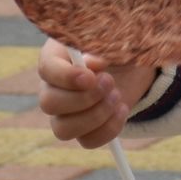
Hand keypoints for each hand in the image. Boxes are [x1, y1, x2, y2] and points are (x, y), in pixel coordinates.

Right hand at [35, 40, 153, 148]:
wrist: (133, 64)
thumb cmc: (117, 45)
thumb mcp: (112, 38)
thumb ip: (100, 46)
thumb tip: (93, 63)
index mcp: (56, 58)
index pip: (46, 69)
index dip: (66, 77)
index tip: (90, 77)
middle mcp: (54, 88)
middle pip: (49, 104)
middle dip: (84, 98)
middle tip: (110, 82)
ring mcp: (65, 113)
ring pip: (63, 130)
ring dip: (96, 115)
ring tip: (117, 95)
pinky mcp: (84, 130)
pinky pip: (88, 141)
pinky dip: (109, 128)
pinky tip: (122, 109)